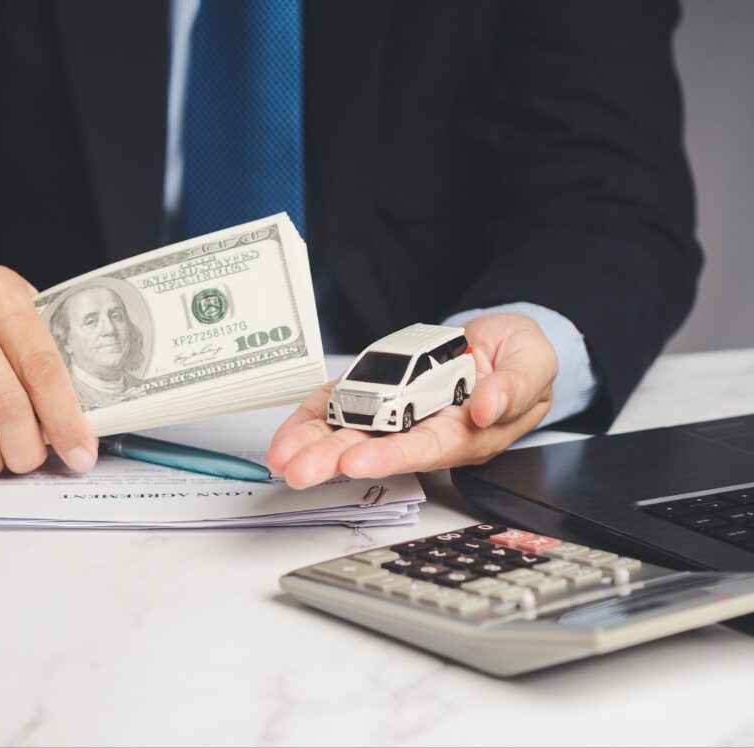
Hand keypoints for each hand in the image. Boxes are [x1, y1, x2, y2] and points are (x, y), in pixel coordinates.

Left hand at [266, 313, 556, 487]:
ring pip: (350, 433)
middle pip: (376, 449)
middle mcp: (424, 429)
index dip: (391, 457)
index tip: (357, 461)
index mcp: (465, 432)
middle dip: (335, 460)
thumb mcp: (534, 365)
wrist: (498, 343)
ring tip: (284, 458)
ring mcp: (397, 413)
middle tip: (301, 470)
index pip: (426, 449)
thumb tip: (487, 407)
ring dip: (314, 447)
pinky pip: (340, 409)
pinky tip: (287, 437)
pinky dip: (311, 422)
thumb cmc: (517, 360)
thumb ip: (516, 386)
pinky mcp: (376, 393)